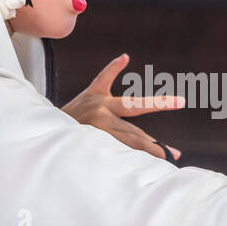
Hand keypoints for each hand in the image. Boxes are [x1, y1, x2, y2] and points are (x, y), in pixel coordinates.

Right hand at [61, 53, 184, 160]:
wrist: (45, 128)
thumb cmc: (74, 109)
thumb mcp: (91, 90)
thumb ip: (109, 73)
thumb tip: (126, 56)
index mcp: (102, 102)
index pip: (137, 103)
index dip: (160, 103)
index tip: (181, 102)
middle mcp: (100, 117)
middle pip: (134, 133)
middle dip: (155, 145)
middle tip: (174, 154)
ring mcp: (94, 135)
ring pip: (126, 146)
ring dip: (146, 154)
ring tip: (165, 161)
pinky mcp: (88, 148)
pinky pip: (112, 156)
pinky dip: (128, 161)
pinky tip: (140, 170)